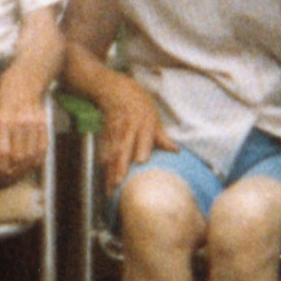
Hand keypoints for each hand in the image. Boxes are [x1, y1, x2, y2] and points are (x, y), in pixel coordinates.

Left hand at [0, 76, 49, 181]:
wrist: (24, 81)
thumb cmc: (3, 99)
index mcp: (2, 120)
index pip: (2, 152)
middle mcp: (19, 123)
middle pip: (17, 158)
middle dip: (10, 172)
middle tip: (4, 176)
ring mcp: (34, 124)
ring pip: (31, 156)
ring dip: (23, 169)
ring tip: (15, 173)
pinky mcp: (44, 125)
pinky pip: (42, 149)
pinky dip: (36, 161)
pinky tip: (28, 165)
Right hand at [97, 73, 175, 191]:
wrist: (113, 90)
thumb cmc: (139, 104)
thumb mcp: (153, 116)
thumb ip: (162, 136)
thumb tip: (176, 150)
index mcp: (142, 122)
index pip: (142, 135)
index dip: (141, 147)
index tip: (141, 160)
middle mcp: (127, 128)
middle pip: (122, 148)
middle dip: (120, 165)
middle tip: (119, 182)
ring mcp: (114, 133)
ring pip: (111, 154)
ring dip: (110, 172)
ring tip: (111, 190)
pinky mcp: (105, 137)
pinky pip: (104, 155)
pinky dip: (105, 170)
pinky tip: (105, 183)